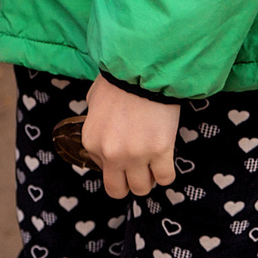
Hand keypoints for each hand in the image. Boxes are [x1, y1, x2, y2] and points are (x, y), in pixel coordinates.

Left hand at [81, 80, 180, 199]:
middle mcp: (111, 154)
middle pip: (117, 189)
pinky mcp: (160, 152)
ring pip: (142, 189)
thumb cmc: (119, 80)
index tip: (124, 151)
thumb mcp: (94, 100)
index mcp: (91, 141)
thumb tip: (104, 133)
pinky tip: (165, 160)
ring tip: (152, 163)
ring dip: (148, 178)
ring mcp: (136, 155)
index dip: (114, 162)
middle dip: (128, 183)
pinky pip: (165, 178)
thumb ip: (96, 123)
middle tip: (138, 169)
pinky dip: (166, 173)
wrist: (143, 68)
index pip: (101, 169)